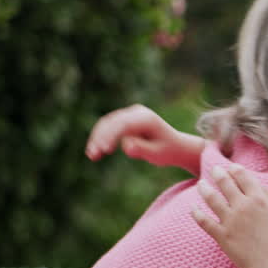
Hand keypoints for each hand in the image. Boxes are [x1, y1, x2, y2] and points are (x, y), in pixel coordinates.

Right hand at [85, 104, 205, 171]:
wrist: (176, 146)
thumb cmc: (168, 151)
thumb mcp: (157, 154)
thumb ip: (142, 149)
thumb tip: (127, 146)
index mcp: (146, 118)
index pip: (124, 124)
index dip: (111, 136)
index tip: (104, 150)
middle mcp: (137, 112)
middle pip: (112, 122)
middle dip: (100, 138)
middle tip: (93, 155)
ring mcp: (130, 114)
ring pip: (107, 124)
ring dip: (97, 138)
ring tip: (92, 156)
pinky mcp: (124, 120)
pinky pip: (108, 127)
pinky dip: (100, 138)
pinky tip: (95, 152)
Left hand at [191, 165, 267, 267]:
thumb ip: (267, 197)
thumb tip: (256, 183)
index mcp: (259, 199)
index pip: (243, 176)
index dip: (235, 169)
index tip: (231, 167)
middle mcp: (243, 206)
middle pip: (225, 183)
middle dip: (218, 173)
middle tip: (214, 170)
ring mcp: (231, 220)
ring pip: (212, 198)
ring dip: (204, 189)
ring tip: (201, 184)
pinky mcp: (221, 235)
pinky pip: (204, 221)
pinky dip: (196, 213)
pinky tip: (193, 208)